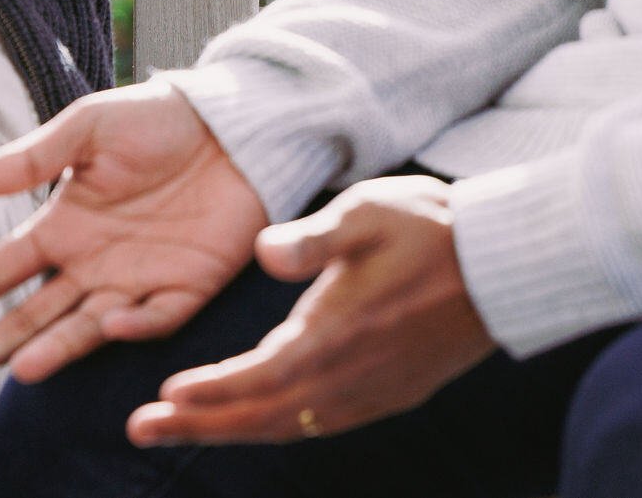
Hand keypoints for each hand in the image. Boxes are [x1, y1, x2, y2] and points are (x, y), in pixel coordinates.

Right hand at [0, 83, 270, 389]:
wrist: (234, 124)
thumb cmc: (156, 120)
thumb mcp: (87, 129)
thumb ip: (30, 158)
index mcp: (63, 225)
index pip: (0, 269)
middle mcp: (92, 263)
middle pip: (32, 315)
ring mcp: (138, 281)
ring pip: (85, 328)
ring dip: (54, 349)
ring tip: (19, 370)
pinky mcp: (187, 289)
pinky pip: (156, 317)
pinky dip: (134, 324)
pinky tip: (110, 321)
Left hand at [126, 178, 494, 446]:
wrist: (502, 267)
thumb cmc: (431, 230)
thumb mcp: (366, 211)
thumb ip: (311, 237)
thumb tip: (262, 253)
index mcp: (338, 334)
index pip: (259, 377)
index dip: (211, 391)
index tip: (163, 395)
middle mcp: (350, 377)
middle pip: (262, 416)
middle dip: (198, 424)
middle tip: (140, 429)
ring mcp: (371, 394)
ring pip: (289, 426)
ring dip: (231, 429)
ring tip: (180, 426)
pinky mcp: (389, 395)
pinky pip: (318, 423)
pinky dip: (275, 426)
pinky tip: (253, 419)